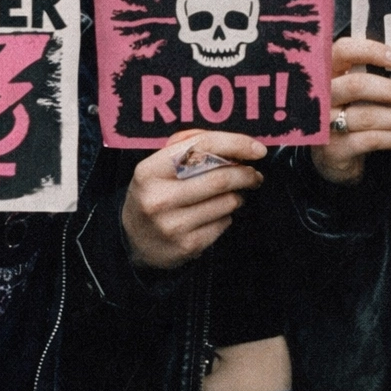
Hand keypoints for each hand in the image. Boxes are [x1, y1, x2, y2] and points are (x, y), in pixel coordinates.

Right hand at [121, 130, 265, 269]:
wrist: (132, 242)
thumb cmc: (155, 193)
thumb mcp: (158, 166)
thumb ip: (190, 146)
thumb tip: (235, 145)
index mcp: (150, 171)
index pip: (201, 147)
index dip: (236, 144)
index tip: (258, 149)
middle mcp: (159, 198)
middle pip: (220, 178)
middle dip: (246, 174)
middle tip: (254, 174)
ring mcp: (173, 225)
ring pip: (227, 202)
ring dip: (238, 195)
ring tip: (231, 195)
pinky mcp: (187, 246)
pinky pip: (224, 223)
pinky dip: (227, 215)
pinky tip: (215, 214)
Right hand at [311, 38, 390, 185]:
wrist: (332, 157)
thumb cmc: (350, 114)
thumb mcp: (355, 93)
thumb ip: (374, 78)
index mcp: (328, 73)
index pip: (343, 51)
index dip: (370, 51)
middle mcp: (322, 96)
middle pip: (356, 85)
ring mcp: (324, 124)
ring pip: (367, 116)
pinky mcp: (333, 149)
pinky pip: (369, 140)